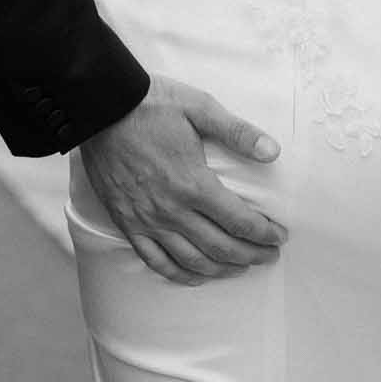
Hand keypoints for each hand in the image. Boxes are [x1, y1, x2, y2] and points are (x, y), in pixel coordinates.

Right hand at [78, 74, 285, 286]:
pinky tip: (195, 276)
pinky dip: (179, 274)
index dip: (264, 234)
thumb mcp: (200, 107)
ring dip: (220, 269)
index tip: (279, 237)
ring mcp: (147, 220)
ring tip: (240, 268)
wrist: (101, 108)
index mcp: (194, 183)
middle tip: (269, 256)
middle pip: (220, 246)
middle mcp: (172, 209)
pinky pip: (155, 260)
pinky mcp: (126, 222)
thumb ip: (237, 132)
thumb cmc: (152, 105)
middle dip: (250, 255)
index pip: (239, 221)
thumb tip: (272, 150)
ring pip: (191, 260)